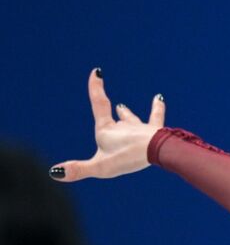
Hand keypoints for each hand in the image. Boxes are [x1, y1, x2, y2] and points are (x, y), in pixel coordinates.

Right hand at [50, 69, 164, 182]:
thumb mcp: (100, 167)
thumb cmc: (127, 157)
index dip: (96, 89)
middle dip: (116, 113)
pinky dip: (158, 108)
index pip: (99, 104)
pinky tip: (160, 97)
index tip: (97, 72)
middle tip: (118, 107)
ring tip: (125, 108)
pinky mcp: (156, 131)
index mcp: (107, 131)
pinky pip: (156, 116)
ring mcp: (141, 128)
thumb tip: (54, 172)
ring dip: (129, 115)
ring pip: (134, 120)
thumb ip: (79, 169)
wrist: (156, 150)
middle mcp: (124, 127)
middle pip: (119, 118)